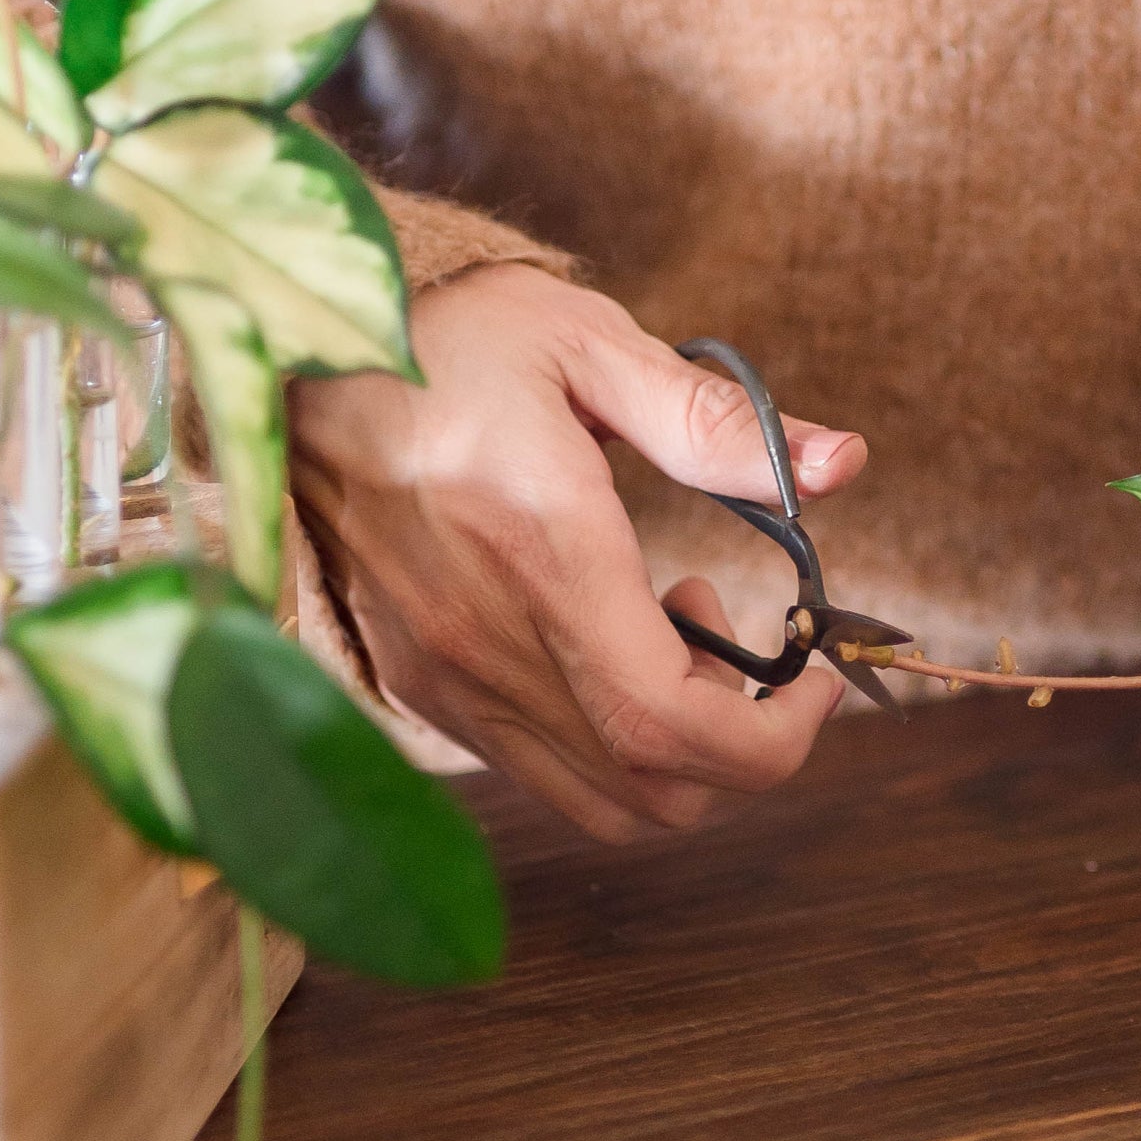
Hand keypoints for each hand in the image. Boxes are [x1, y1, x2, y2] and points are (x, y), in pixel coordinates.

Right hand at [288, 263, 865, 841]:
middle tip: (758, 653)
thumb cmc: (448, 337)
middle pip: (650, 788)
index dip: (771, 740)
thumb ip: (716, 423)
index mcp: (542, 555)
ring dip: (677, 756)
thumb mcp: (590, 344)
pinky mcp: (419, 684)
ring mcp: (445, 677)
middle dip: (742, 751)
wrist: (295, 359)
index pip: (669, 724)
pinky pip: (540, 772)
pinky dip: (611, 748)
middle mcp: (485, 642)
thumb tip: (845, 464)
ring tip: (681, 634)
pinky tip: (613, 642)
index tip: (817, 687)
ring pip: (598, 802)